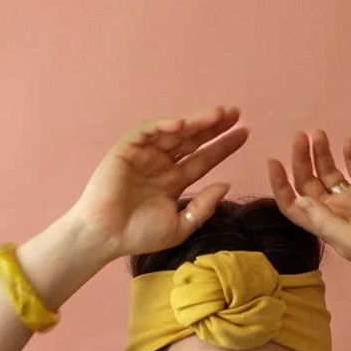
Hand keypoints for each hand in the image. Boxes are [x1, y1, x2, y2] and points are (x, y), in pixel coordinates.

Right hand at [70, 106, 247, 259]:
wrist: (106, 237)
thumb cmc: (139, 235)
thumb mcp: (180, 226)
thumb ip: (203, 207)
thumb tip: (226, 185)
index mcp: (174, 180)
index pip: (204, 159)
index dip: (223, 146)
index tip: (244, 133)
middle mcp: (161, 164)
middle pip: (192, 140)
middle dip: (213, 126)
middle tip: (236, 114)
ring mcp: (144, 155)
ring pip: (174, 132)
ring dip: (195, 122)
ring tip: (218, 115)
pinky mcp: (126, 149)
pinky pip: (146, 131)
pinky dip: (162, 125)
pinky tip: (181, 124)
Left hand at [267, 130, 350, 273]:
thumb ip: (324, 221)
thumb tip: (298, 200)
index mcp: (324, 225)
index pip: (293, 204)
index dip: (280, 185)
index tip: (274, 161)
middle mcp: (335, 210)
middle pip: (308, 182)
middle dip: (301, 159)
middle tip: (301, 136)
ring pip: (329, 171)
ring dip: (321, 153)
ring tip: (319, 133)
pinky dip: (350, 155)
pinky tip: (348, 143)